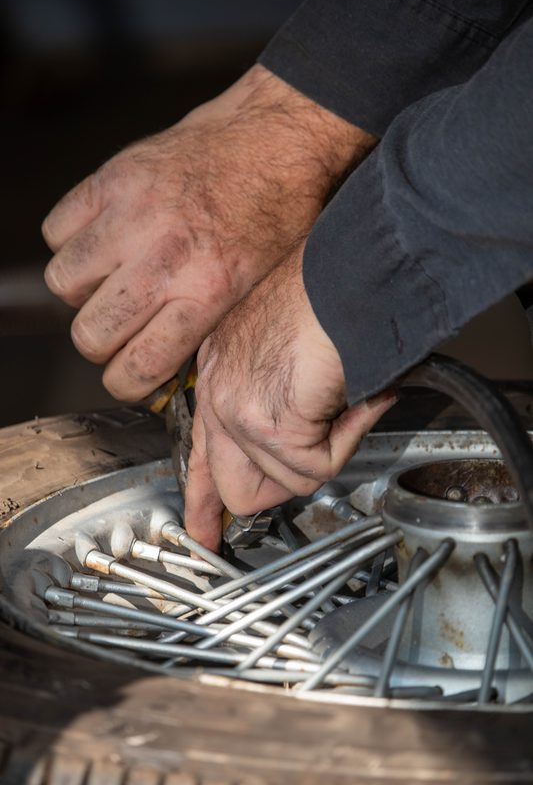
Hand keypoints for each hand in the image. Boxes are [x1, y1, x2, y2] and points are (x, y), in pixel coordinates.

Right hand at [43, 65, 374, 399]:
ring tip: (111, 279)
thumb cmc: (276, 211)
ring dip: (83, 292)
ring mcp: (131, 215)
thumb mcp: (255, 286)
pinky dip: (70, 241)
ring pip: (63, 283)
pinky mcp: (111, 179)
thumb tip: (159, 358)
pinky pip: (56, 231)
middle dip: (102, 342)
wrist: (275, 136)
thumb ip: (201, 324)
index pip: (136, 366)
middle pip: (90, 334)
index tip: (130, 375)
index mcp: (207, 292)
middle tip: (121, 327)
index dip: (126, 382)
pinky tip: (102, 241)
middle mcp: (163, 258)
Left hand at [184, 246, 396, 550]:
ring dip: (329, 450)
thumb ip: (275, 395)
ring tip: (346, 402)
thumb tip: (300, 440)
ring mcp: (237, 411)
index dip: (204, 498)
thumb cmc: (329, 294)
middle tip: (317, 457)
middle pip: (235, 488)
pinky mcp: (268, 424)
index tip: (204, 530)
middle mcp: (218, 392)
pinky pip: (315, 469)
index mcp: (219, 372)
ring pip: (285, 482)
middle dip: (282, 484)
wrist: (348, 271)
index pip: (201, 451)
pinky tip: (355, 399)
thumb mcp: (284, 345)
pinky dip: (347, 439)